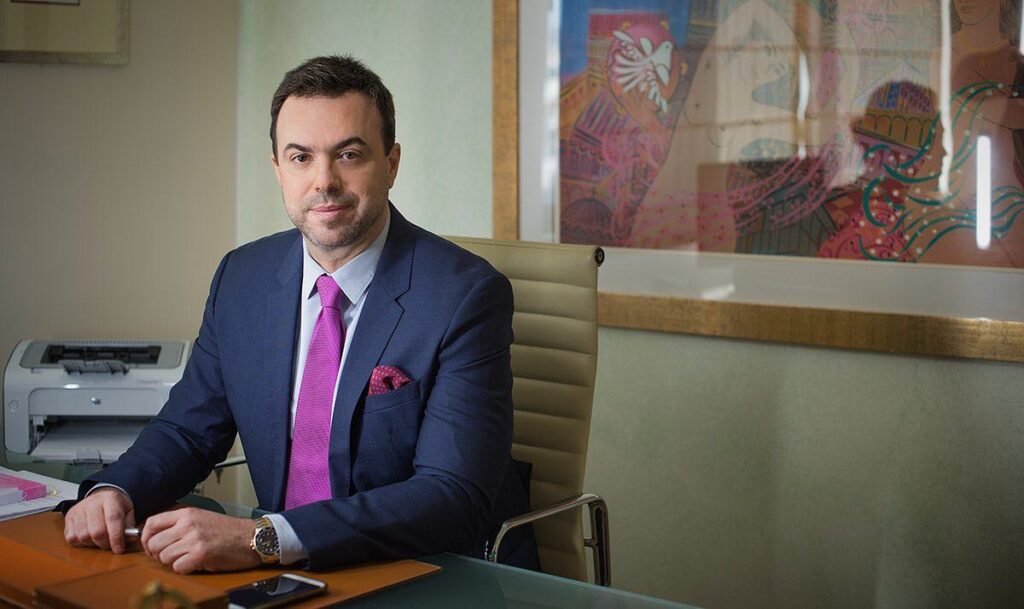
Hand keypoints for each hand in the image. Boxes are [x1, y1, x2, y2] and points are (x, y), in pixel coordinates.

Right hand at [63, 487, 135, 553]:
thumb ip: (130, 525)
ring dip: (92, 544)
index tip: (119, 549)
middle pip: (97, 531)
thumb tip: (130, 540)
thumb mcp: (128, 511)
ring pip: (83, 536)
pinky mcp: (68, 518)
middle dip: (105, 544)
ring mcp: (78, 510)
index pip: (113, 519)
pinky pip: (72, 538)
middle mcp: (92, 503)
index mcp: (110, 498)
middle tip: (110, 546)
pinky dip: (81, 543)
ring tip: (99, 541)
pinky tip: (88, 538)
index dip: (116, 537)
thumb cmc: (115, 506)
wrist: (100, 496)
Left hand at [140, 507, 259, 573]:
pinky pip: (178, 568)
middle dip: (159, 554)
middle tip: (172, 555)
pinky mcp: (200, 555)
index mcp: (187, 514)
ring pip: (164, 558)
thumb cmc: (229, 530)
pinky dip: (185, 569)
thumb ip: (179, 523)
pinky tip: (196, 563)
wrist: (252, 537)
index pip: (151, 523)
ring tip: (188, 558)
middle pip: (153, 544)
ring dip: (174, 562)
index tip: (151, 545)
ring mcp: (194, 540)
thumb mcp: (202, 517)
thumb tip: (155, 536)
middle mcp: (187, 525)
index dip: (146, 538)